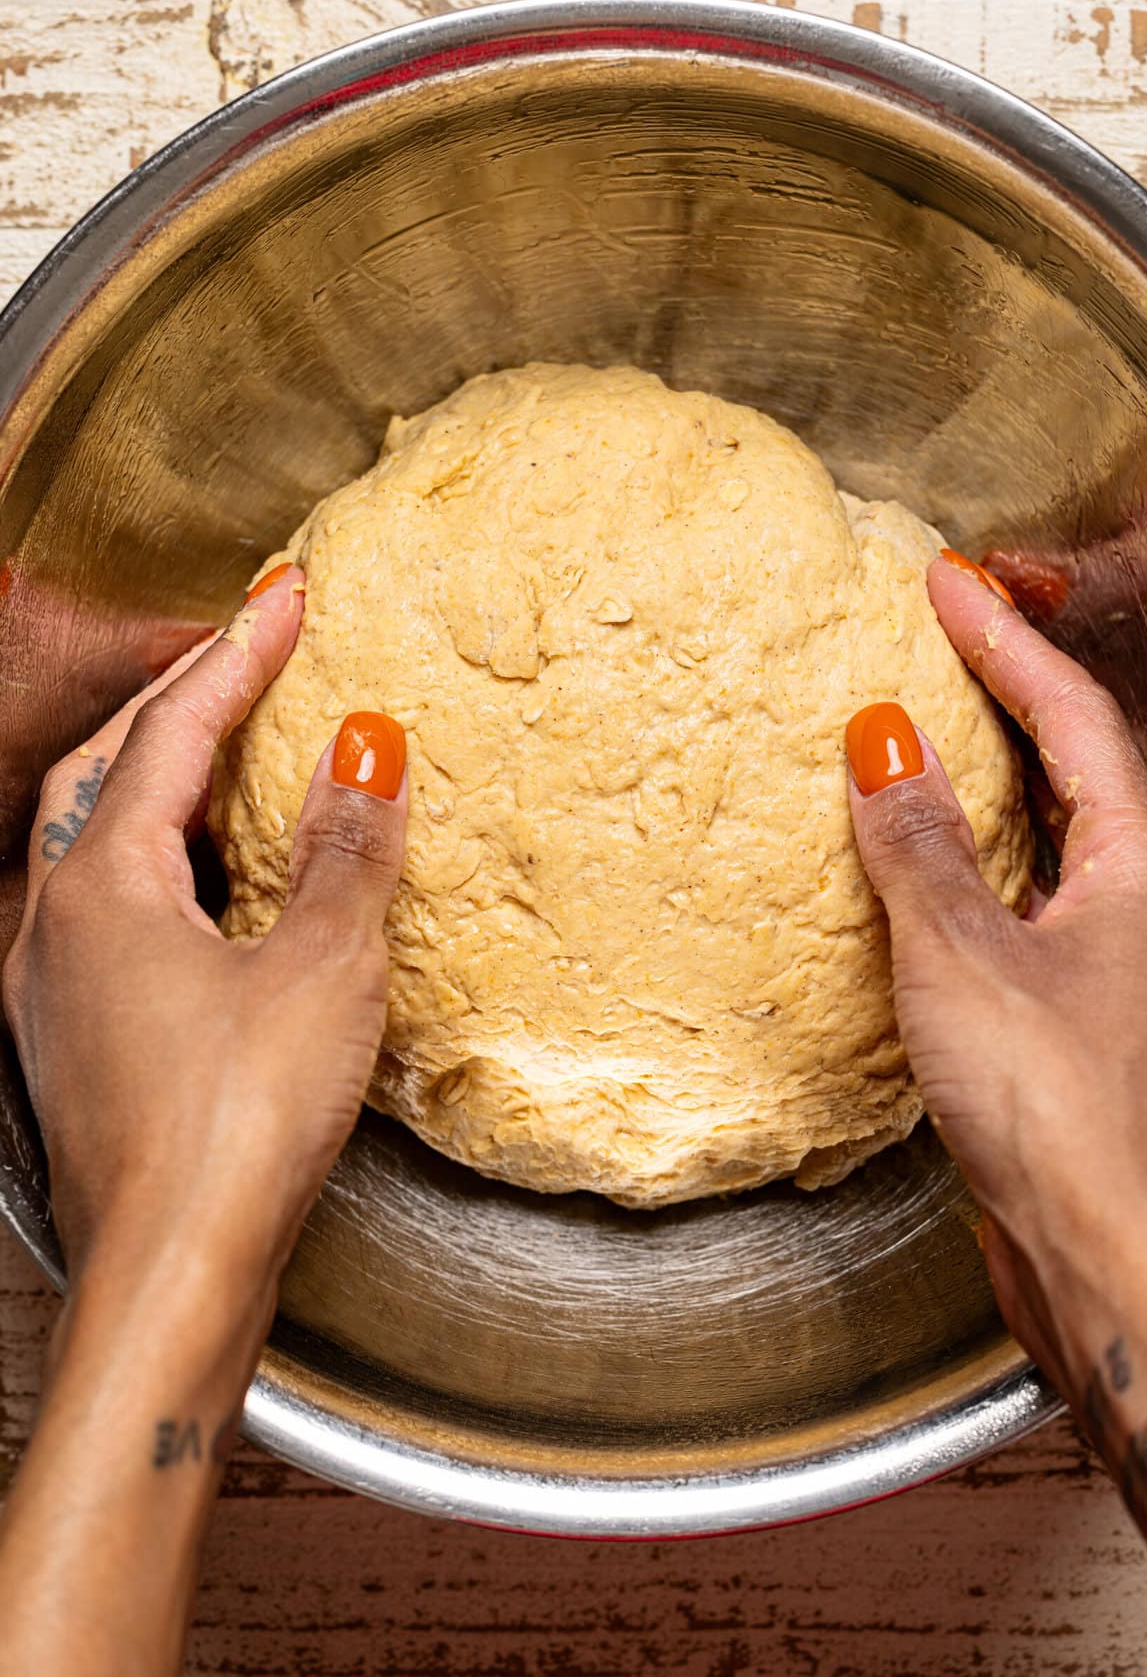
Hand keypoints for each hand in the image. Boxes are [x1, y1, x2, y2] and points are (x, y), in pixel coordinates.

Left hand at [0, 564, 409, 1676]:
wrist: (169, 1281)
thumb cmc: (239, 1127)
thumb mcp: (322, 968)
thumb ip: (346, 848)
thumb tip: (366, 744)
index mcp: (99, 886)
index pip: (172, 730)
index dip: (237, 655)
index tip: (289, 595)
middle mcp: (50, 924)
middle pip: (108, 769)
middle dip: (182, 699)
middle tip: (254, 653)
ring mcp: (51, 986)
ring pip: (97, 840)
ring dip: (167, 779)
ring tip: (242, 749)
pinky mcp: (73, 1040)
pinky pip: (108, 907)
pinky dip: (166, 861)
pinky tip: (218, 886)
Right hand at [846, 553, 1146, 1385]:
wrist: (1108, 1261)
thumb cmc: (1057, 1113)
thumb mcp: (963, 958)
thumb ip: (920, 846)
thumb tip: (883, 740)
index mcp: (1141, 866)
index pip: (1070, 715)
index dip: (1005, 640)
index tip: (946, 582)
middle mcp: (1142, 902)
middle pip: (1075, 763)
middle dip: (1008, 692)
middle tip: (937, 638)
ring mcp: (1115, 959)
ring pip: (1052, 833)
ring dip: (991, 775)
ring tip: (922, 732)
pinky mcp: (1077, 1013)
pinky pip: (1025, 897)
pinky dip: (976, 857)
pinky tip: (927, 871)